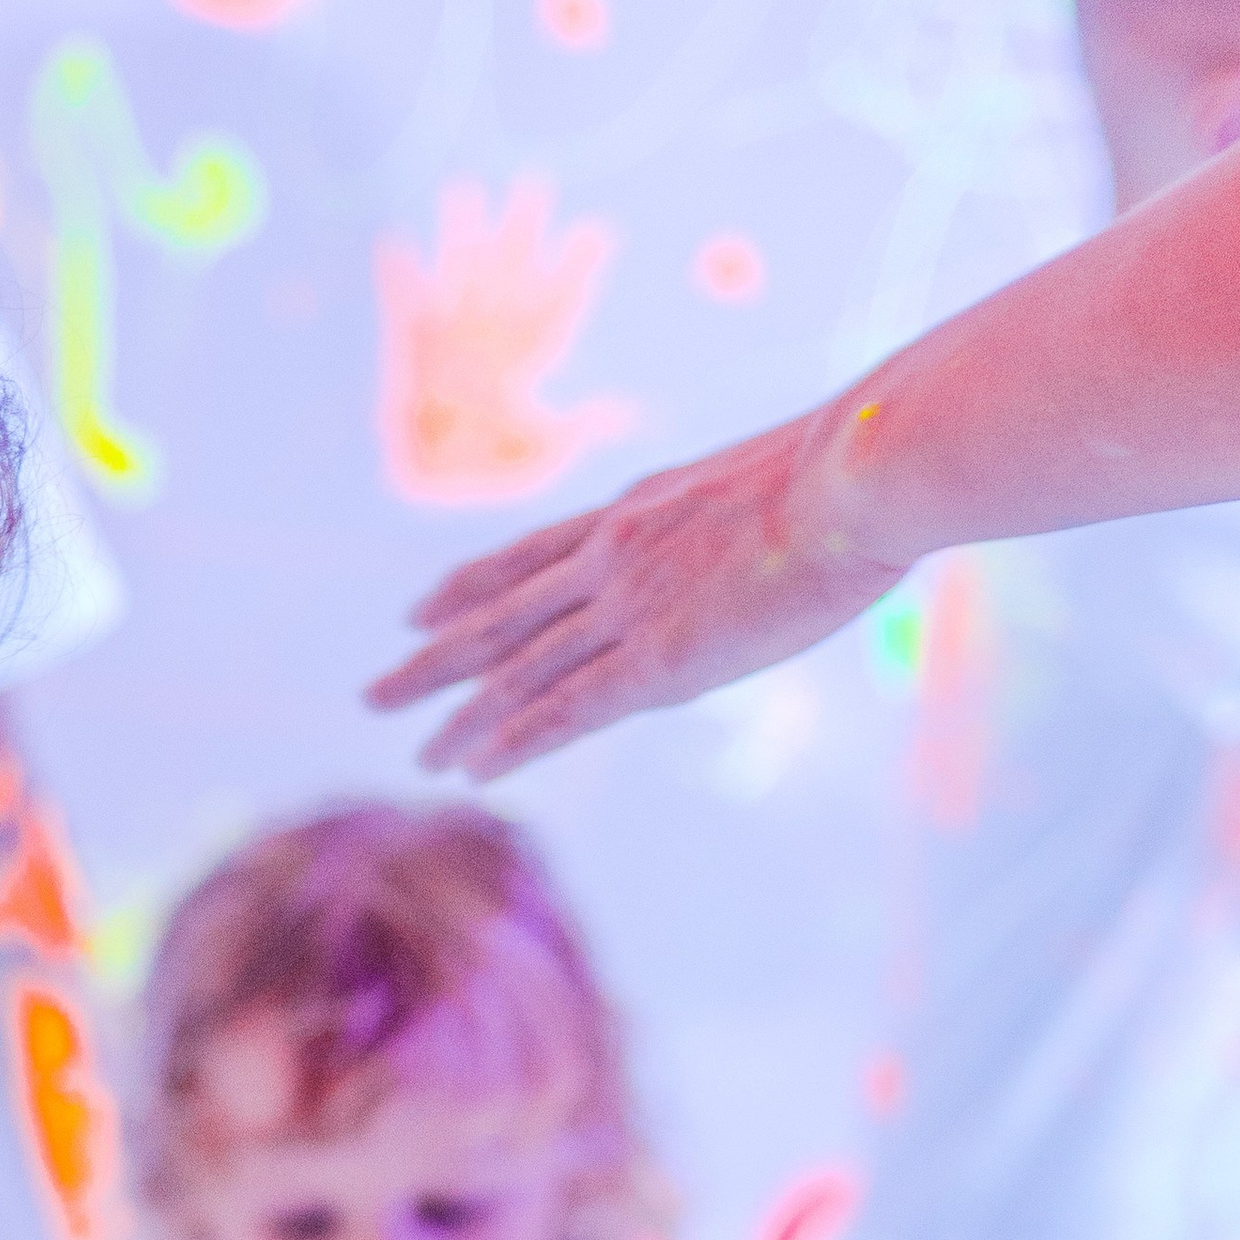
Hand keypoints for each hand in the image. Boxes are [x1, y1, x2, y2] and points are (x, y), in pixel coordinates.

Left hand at [365, 402, 906, 777]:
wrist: (864, 473)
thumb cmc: (857, 472)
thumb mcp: (775, 483)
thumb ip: (739, 519)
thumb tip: (767, 533)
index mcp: (638, 511)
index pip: (531, 555)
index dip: (468, 586)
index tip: (418, 609)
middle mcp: (613, 557)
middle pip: (500, 615)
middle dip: (433, 658)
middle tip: (376, 691)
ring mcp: (630, 607)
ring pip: (519, 670)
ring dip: (460, 715)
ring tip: (413, 748)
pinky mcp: (659, 659)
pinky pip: (565, 710)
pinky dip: (513, 742)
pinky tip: (471, 768)